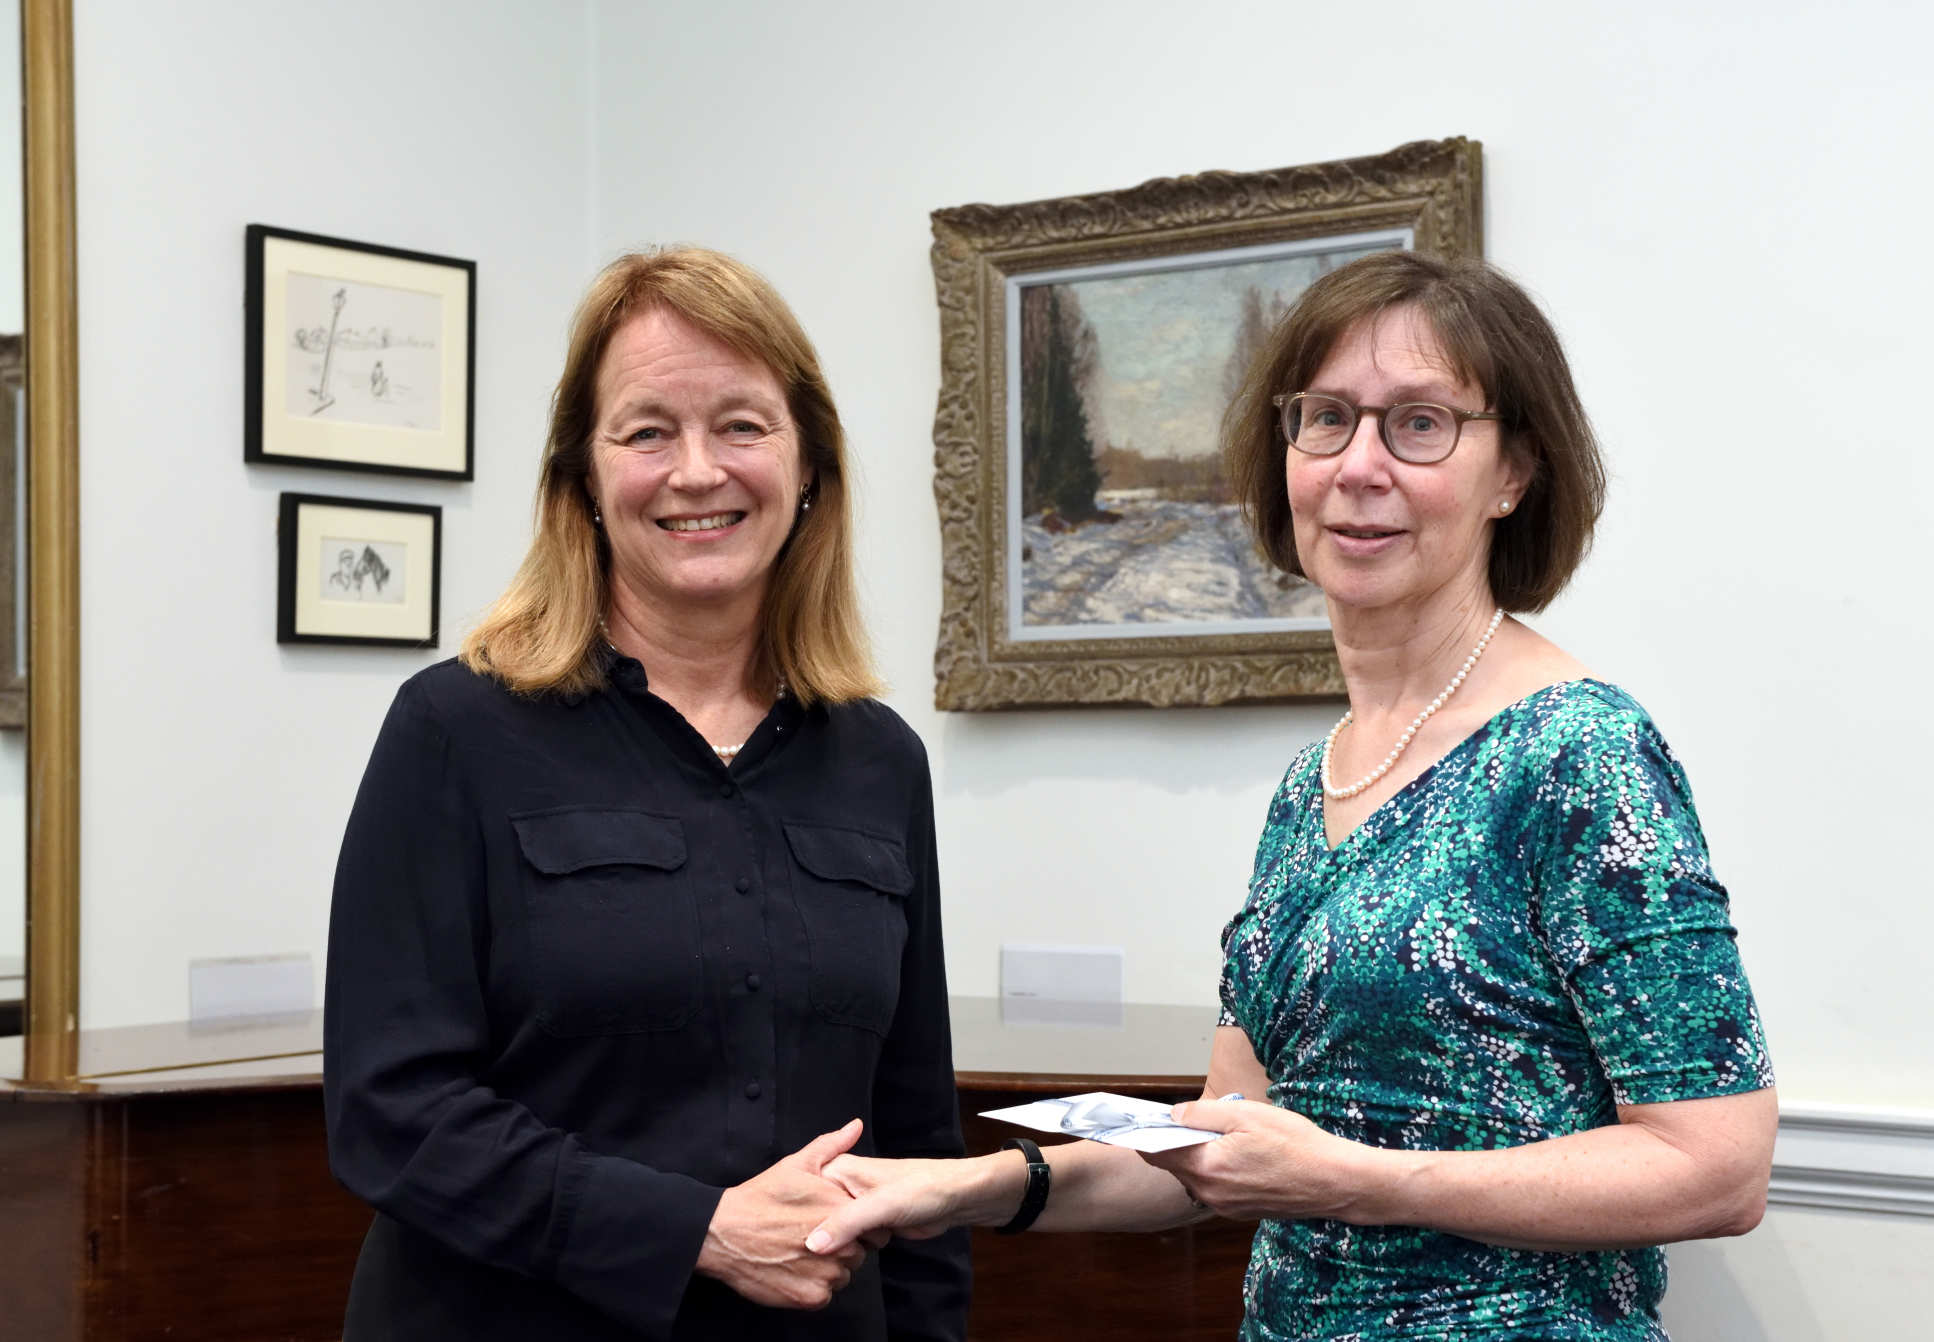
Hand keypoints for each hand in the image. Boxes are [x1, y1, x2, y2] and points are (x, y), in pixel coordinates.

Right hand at [696, 1119, 869, 1310]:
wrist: (723, 1233)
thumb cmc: (760, 1198)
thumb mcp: (796, 1164)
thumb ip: (832, 1146)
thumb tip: (856, 1126)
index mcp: (842, 1210)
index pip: (874, 1227)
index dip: (857, 1225)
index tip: (835, 1221)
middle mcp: (841, 1244)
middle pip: (860, 1253)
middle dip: (843, 1246)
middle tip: (811, 1236)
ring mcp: (826, 1273)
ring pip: (842, 1275)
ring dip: (828, 1267)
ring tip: (800, 1251)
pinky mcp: (811, 1296)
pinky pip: (825, 1294)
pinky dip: (812, 1285)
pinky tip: (793, 1268)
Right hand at [806, 1152, 991, 1255]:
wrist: (957, 1198)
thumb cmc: (921, 1188)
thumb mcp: (879, 1205)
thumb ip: (846, 1223)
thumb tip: (812, 1246)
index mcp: (836, 1170)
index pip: (802, 1195)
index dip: (798, 1218)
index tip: (792, 1238)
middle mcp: (840, 1187)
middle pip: (814, 1219)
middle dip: (822, 1237)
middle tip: (827, 1248)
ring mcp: (854, 1208)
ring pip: (832, 1234)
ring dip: (841, 1247)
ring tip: (849, 1249)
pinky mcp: (868, 1226)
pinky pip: (849, 1242)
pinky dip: (853, 1251)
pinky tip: (858, 1255)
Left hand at [1139, 1098, 1367, 1221]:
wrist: (1334, 1182)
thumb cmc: (1295, 1143)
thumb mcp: (1246, 1113)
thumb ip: (1202, 1113)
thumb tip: (1173, 1114)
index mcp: (1206, 1167)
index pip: (1155, 1153)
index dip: (1146, 1133)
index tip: (1143, 1118)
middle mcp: (1210, 1193)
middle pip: (1174, 1165)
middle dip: (1177, 1141)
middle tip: (1194, 1117)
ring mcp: (1225, 1207)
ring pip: (1195, 1177)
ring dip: (1198, 1156)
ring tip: (1224, 1133)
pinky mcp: (1240, 1212)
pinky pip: (1215, 1187)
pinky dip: (1216, 1170)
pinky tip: (1239, 1154)